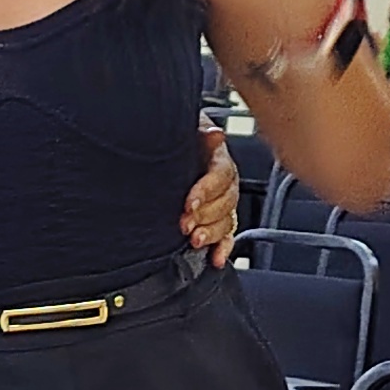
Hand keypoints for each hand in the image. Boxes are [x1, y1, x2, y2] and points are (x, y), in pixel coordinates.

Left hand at [183, 121, 239, 264]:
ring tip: (196, 240)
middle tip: (185, 224)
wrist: (162, 148)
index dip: (206, 191)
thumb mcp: (184, 131)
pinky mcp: (217, 219)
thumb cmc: (175, 140)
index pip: (220, 175)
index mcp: (217, 157)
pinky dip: (223, 248)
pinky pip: (228, 235)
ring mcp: (222, 201)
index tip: (189, 203)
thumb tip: (214, 134)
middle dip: (206, 216)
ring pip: (228, 220)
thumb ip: (198, 132)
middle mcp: (224, 180)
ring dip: (213, 233)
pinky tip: (215, 257)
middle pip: (227, 201)